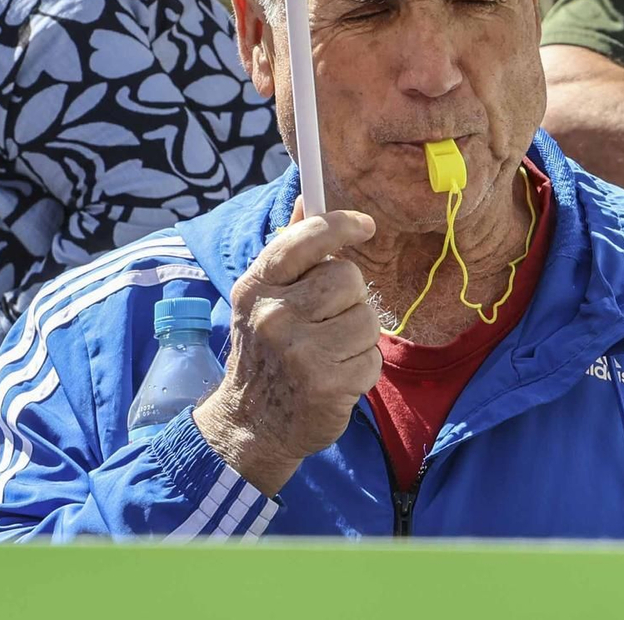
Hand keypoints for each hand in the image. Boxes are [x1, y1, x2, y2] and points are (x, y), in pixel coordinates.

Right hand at [192, 202, 381, 495]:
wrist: (251, 424)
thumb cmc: (265, 351)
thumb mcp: (262, 298)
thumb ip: (289, 250)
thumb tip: (306, 199)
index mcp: (257, 286)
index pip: (304, 239)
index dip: (340, 225)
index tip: (365, 226)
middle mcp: (274, 316)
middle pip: (347, 277)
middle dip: (349, 296)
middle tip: (329, 318)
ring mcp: (300, 353)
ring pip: (366, 318)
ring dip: (358, 336)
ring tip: (330, 351)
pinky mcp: (327, 385)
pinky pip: (373, 357)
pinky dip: (362, 368)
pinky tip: (335, 378)